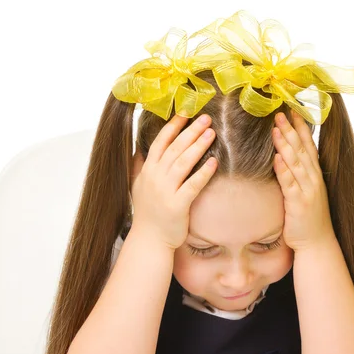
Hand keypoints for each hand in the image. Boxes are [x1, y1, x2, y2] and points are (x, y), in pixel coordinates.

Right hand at [130, 114, 217, 249]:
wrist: (149, 240)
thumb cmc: (149, 214)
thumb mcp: (139, 186)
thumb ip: (140, 166)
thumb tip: (140, 149)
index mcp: (147, 170)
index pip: (160, 142)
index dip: (173, 126)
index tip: (186, 112)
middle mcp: (154, 178)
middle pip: (174, 148)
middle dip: (190, 131)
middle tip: (206, 118)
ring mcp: (165, 191)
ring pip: (182, 162)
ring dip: (197, 146)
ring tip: (212, 133)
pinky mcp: (177, 205)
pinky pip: (192, 185)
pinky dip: (203, 172)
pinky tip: (214, 162)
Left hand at [272, 110, 334, 251]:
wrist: (316, 243)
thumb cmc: (307, 219)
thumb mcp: (304, 193)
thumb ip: (296, 176)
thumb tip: (283, 159)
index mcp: (315, 176)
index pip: (308, 146)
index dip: (301, 128)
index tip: (293, 110)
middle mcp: (313, 180)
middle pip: (302, 149)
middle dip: (291, 129)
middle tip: (280, 112)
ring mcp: (308, 191)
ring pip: (296, 162)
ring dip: (286, 144)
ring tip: (276, 128)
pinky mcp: (299, 204)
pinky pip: (290, 183)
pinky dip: (284, 169)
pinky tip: (277, 157)